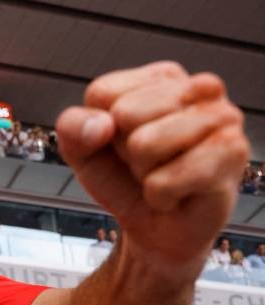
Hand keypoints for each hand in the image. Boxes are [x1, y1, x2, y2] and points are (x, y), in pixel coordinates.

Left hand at [56, 62, 247, 272]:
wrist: (156, 227)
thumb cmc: (124, 179)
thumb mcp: (82, 150)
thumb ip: (72, 127)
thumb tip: (101, 126)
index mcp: (162, 77)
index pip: (102, 93)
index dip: (99, 128)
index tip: (120, 143)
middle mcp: (199, 87)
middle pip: (124, 114)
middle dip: (125, 150)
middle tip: (147, 163)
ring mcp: (222, 117)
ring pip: (144, 145)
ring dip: (144, 173)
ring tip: (164, 174)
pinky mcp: (232, 153)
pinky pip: (164, 180)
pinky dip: (160, 196)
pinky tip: (179, 193)